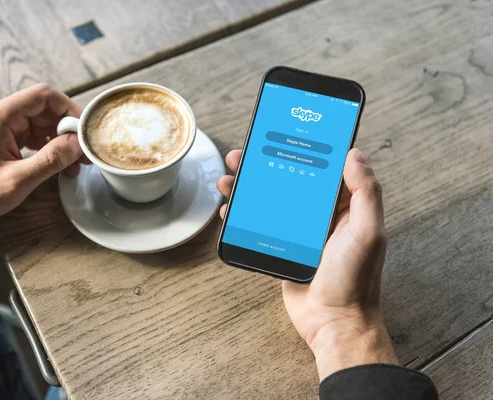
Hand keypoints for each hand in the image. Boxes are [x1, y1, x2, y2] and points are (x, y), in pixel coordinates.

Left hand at [0, 83, 88, 232]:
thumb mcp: (18, 180)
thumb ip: (51, 159)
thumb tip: (78, 144)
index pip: (44, 96)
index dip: (70, 109)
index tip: (85, 129)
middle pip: (45, 109)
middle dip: (68, 129)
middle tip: (84, 153)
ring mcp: (1, 124)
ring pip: (42, 123)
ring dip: (60, 141)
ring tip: (75, 164)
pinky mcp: (2, 137)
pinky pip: (33, 134)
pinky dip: (49, 147)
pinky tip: (60, 164)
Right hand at [217, 148, 396, 379]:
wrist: (332, 322)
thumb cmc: (354, 280)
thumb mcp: (366, 232)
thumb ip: (366, 193)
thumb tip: (354, 153)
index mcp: (345, 206)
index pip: (324, 168)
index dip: (304, 149)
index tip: (285, 132)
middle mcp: (322, 215)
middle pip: (290, 180)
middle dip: (266, 164)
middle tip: (245, 153)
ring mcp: (300, 231)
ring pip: (272, 200)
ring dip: (250, 187)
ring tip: (229, 179)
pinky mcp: (283, 247)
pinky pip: (261, 224)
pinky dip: (245, 213)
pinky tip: (230, 208)